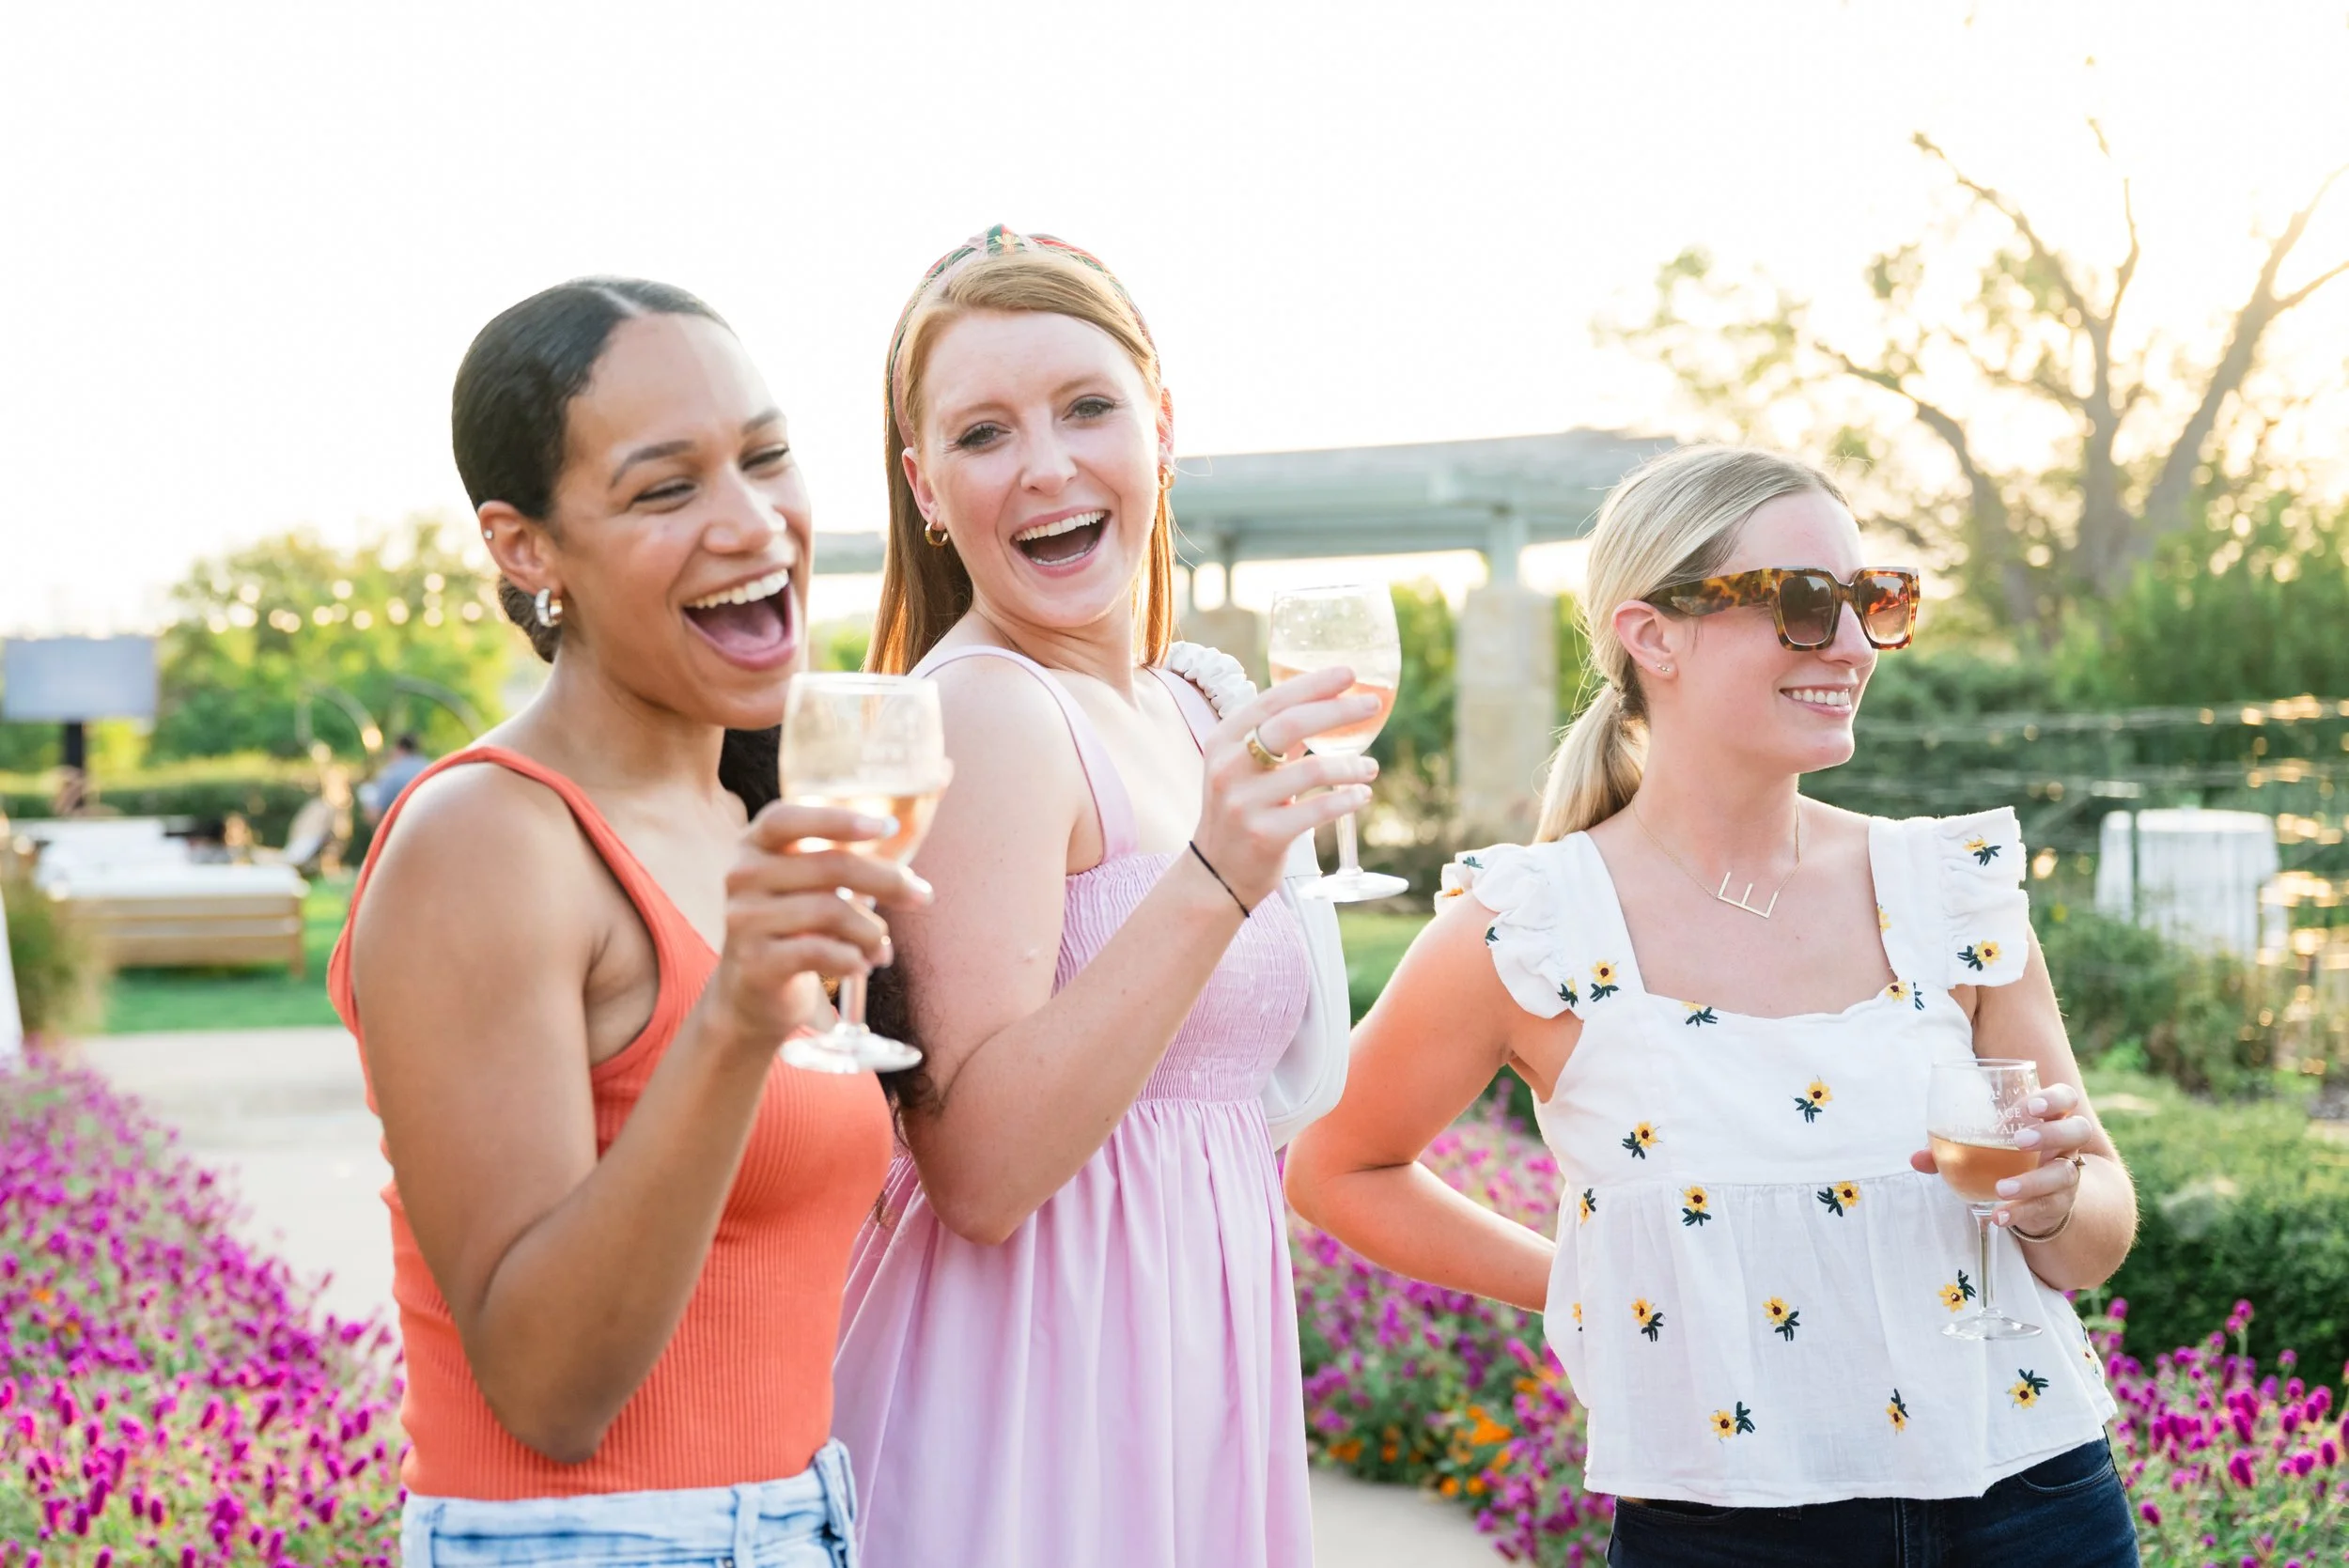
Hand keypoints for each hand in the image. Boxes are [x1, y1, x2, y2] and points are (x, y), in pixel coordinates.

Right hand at [704, 804, 933, 1053]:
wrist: (752, 992)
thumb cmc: (795, 928)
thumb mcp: (813, 888)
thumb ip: (848, 870)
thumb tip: (913, 886)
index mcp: (753, 845)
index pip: (787, 818)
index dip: (837, 819)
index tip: (888, 827)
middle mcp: (741, 876)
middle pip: (829, 866)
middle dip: (887, 881)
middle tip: (923, 896)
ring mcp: (743, 920)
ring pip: (830, 912)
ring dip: (871, 932)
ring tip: (880, 948)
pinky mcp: (755, 963)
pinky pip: (821, 952)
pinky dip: (853, 959)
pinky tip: (861, 965)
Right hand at [1192, 666, 1381, 908]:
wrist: (1217, 872)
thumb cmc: (1243, 808)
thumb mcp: (1244, 766)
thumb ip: (1277, 736)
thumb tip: (1331, 701)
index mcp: (1223, 741)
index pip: (1272, 701)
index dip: (1313, 683)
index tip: (1349, 673)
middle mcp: (1229, 767)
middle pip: (1290, 725)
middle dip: (1337, 710)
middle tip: (1373, 705)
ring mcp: (1244, 803)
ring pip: (1311, 770)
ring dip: (1350, 764)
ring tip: (1370, 766)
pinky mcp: (1265, 835)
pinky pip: (1317, 810)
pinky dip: (1347, 798)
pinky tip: (1362, 794)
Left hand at [1908, 1081, 2090, 1234]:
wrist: (2034, 1197)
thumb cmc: (2004, 1157)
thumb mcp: (1981, 1145)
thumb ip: (1948, 1147)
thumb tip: (1916, 1158)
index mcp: (2048, 1119)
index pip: (2065, 1099)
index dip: (2052, 1099)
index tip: (2029, 1107)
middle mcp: (2064, 1145)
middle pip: (2078, 1130)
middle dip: (2051, 1133)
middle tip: (2020, 1141)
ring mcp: (2066, 1175)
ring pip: (2064, 1174)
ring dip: (2031, 1181)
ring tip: (2002, 1189)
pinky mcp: (2060, 1204)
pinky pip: (2047, 1207)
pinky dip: (2021, 1212)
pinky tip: (1999, 1216)